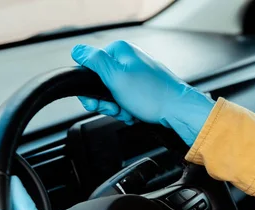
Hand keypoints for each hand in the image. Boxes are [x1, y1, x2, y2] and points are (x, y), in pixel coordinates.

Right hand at [71, 40, 214, 145]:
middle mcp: (128, 61)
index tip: (98, 99)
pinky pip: (124, 101)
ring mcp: (135, 76)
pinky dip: (126, 110)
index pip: (90, 68)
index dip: (91, 88)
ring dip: (116, 108)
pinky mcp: (141, 90)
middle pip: (100, 84)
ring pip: (111, 95)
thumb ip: (94, 61)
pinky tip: (134, 113)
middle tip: (115, 107)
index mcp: (120, 51)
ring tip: (127, 111)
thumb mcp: (116, 76)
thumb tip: (77, 51)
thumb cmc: (152, 95)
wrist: (177, 111)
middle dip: (105, 102)